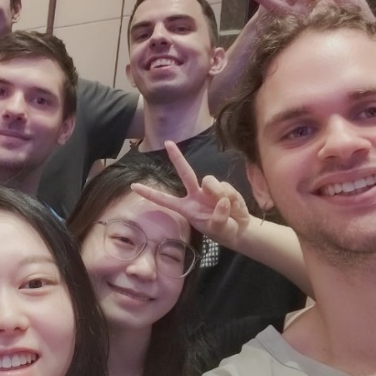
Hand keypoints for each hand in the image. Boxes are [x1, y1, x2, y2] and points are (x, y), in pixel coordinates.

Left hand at [130, 141, 252, 246]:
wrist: (241, 230)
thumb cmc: (224, 231)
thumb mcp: (219, 230)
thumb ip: (219, 218)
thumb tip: (222, 200)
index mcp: (187, 208)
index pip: (165, 200)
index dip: (150, 193)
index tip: (134, 186)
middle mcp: (195, 195)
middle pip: (185, 173)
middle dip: (177, 157)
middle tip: (167, 143)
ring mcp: (210, 190)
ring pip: (210, 181)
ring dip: (218, 193)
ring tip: (226, 208)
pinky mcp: (224, 187)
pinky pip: (226, 187)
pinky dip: (232, 197)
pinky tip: (234, 206)